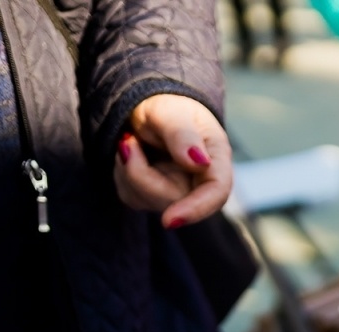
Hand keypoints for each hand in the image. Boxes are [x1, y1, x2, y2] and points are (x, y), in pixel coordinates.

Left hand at [115, 94, 232, 228]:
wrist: (149, 104)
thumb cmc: (167, 104)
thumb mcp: (172, 112)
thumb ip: (183, 135)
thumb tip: (198, 162)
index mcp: (216, 159)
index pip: (216, 192)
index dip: (196, 209)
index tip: (168, 221)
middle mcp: (200, 182)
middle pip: (173, 201)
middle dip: (141, 175)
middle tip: (127, 140)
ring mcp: (178, 192)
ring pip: (148, 202)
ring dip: (128, 171)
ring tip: (131, 140)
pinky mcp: (156, 197)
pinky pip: (133, 198)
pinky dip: (123, 175)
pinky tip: (130, 154)